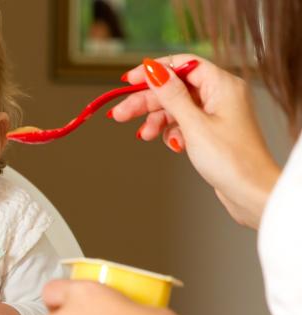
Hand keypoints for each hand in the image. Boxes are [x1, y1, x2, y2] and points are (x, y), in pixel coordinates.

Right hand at [112, 54, 279, 227]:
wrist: (250, 192)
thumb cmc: (232, 160)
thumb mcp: (194, 124)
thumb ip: (172, 95)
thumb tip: (154, 70)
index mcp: (222, 85)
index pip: (183, 65)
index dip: (155, 70)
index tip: (130, 79)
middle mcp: (220, 95)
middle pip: (174, 89)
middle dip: (146, 102)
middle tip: (121, 113)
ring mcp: (215, 114)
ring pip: (175, 108)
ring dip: (156, 120)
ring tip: (143, 135)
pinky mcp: (210, 131)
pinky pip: (183, 123)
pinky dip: (170, 131)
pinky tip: (169, 143)